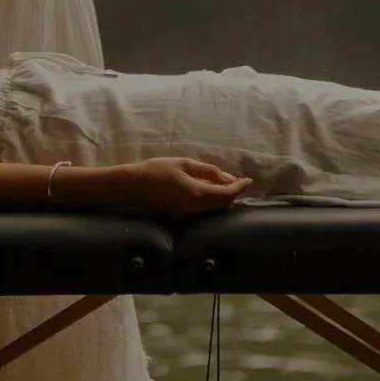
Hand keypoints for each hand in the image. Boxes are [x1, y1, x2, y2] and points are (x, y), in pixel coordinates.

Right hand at [77, 158, 248, 215]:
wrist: (132, 186)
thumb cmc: (156, 170)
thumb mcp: (183, 164)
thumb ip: (208, 171)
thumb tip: (228, 178)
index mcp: (196, 194)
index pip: (227, 194)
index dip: (240, 187)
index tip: (248, 179)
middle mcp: (195, 208)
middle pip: (223, 205)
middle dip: (233, 194)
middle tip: (237, 181)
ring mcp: (188, 215)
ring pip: (214, 209)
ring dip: (223, 199)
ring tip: (225, 185)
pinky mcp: (182, 216)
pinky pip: (204, 210)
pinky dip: (212, 202)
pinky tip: (209, 191)